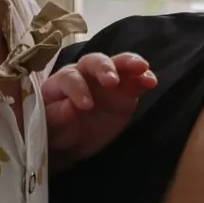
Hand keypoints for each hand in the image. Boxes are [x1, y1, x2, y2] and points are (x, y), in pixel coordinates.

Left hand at [43, 50, 156, 164]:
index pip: (69, 78)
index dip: (78, 89)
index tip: (85, 106)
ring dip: (129, 62)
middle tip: (112, 81)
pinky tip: (151, 81)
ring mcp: (106, 80)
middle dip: (104, 68)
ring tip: (141, 67)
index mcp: (60, 82)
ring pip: (117, 63)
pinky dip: (144, 77)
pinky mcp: (125, 91)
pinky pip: (135, 80)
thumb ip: (58, 116)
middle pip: (93, 62)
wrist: (70, 140)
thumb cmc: (55, 130)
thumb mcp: (51, 127)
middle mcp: (84, 75)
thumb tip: (71, 109)